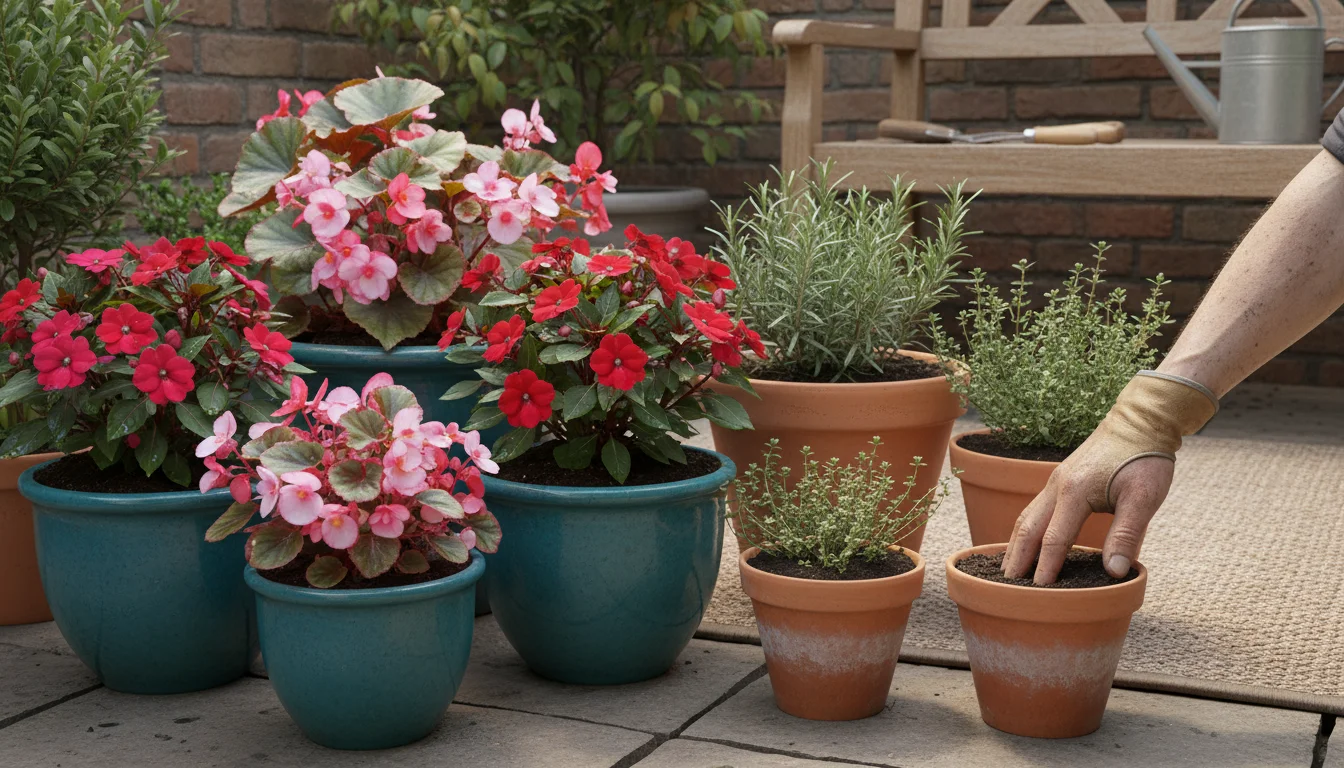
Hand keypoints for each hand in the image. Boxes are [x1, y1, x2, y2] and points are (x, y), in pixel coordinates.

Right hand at [1000, 370, 1214, 584]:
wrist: (1141, 420)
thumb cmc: (1145, 458)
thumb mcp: (1145, 498)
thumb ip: (1128, 535)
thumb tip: (1115, 571)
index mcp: (1075, 492)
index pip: (1053, 539)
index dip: (1046, 567)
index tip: (1039, 593)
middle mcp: (1057, 485)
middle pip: (1028, 528)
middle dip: (1018, 559)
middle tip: (1008, 587)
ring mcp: (1055, 480)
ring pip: (1026, 516)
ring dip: (1016, 544)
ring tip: (1008, 569)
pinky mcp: (1060, 478)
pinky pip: (1034, 508)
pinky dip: (1025, 529)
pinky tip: (1025, 540)